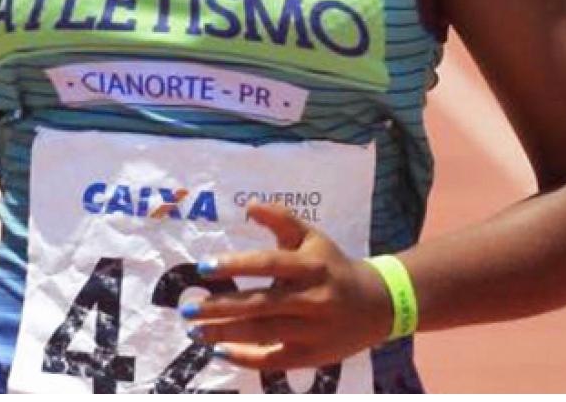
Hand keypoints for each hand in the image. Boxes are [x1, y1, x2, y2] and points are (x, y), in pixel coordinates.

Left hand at [182, 203, 393, 373]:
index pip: (269, 264)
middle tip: (188, 308)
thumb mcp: (312, 237)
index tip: (204, 267)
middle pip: (261, 304)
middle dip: (221, 308)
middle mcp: (312, 299)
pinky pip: (274, 360)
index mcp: (311, 266)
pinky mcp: (311, 355)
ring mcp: (313, 330)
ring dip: (225, 334)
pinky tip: (220, 351)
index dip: (236, 265)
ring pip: (263, 333)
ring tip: (195, 330)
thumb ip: (282, 219)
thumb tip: (249, 205)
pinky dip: (246, 358)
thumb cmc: (332, 266)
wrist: (377, 304)